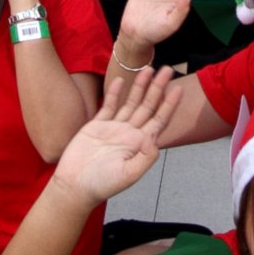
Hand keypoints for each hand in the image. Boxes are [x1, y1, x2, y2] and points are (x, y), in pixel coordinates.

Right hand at [49, 66, 176, 203]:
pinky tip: (120, 80)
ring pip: (131, 103)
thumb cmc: (103, 184)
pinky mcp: (97, 125)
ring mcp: (114, 128)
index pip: (159, 120)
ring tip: (148, 68)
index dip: (169, 105)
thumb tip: (154, 138)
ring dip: (139, 86)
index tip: (178, 88)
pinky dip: (114, 93)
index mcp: (140, 144)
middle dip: (158, 88)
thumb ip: (145, 158)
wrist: (75, 186)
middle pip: (148, 106)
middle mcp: (130, 134)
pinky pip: (108, 105)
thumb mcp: (128, 175)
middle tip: (168, 69)